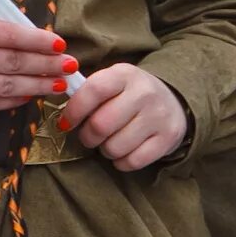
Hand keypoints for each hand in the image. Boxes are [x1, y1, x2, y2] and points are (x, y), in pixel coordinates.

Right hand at [0, 18, 74, 122]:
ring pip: (6, 86)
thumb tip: (37, 39)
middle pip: (11, 62)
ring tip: (59, 83)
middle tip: (69, 66)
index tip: (59, 45)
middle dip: (45, 64)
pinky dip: (16, 100)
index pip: (7, 35)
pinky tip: (32, 95)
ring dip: (37, 85)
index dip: (37, 41)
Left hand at [60, 64, 190, 172]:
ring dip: (106, 150)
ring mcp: (158, 116)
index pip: (93, 90)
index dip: (74, 110)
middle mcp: (144, 92)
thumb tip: (61, 107)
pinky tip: (125, 151)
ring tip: (111, 141)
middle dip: (88, 136)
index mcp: (125, 74)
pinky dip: (122, 162)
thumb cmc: (131, 95)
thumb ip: (89, 92)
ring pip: (115, 147)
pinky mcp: (167, 138)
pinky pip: (132, 161)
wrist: (174, 102)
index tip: (67, 122)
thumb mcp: (113, 83)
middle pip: (101, 124)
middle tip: (90, 136)